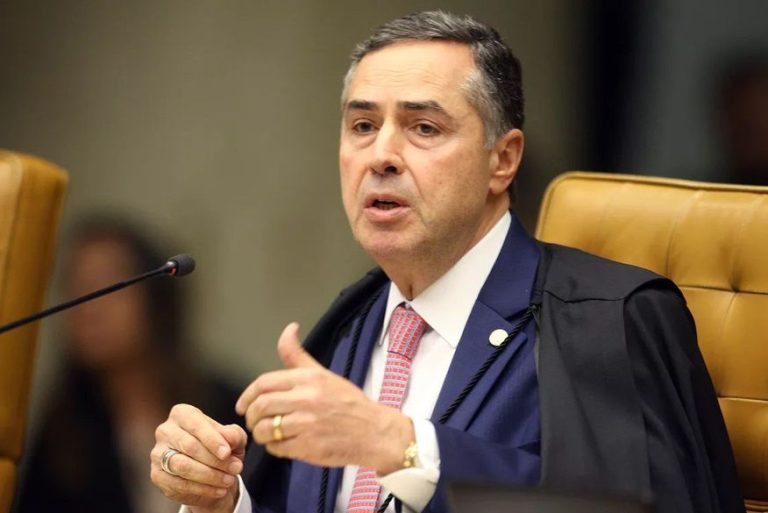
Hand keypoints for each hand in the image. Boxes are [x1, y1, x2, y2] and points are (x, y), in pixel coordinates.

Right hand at [151, 404, 246, 512]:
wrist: (210, 472)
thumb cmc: (220, 448)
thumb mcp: (233, 439)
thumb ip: (234, 435)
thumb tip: (230, 438)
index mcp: (182, 414)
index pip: (196, 425)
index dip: (212, 439)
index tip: (227, 453)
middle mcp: (165, 430)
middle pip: (190, 446)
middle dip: (215, 460)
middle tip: (236, 469)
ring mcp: (158, 453)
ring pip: (183, 466)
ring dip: (209, 475)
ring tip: (229, 480)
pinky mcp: (157, 475)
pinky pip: (179, 484)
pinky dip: (202, 488)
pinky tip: (219, 490)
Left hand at [236, 322, 413, 474]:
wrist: (374, 431)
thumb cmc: (349, 403)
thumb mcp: (323, 374)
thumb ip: (298, 356)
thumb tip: (289, 329)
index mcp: (308, 379)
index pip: (264, 383)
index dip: (248, 395)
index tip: (243, 405)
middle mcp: (306, 399)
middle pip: (261, 406)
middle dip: (251, 416)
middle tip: (254, 421)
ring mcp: (307, 424)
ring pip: (265, 429)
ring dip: (260, 434)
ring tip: (267, 434)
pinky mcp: (308, 447)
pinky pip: (277, 448)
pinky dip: (274, 447)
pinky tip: (283, 443)